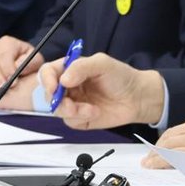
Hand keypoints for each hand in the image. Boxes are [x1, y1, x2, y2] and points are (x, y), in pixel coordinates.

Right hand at [40, 53, 163, 128]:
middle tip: (71, 104)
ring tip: (89, 109)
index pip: (48, 73)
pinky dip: (81, 118)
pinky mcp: (80, 118)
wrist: (138, 97)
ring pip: (57, 110)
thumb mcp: (103, 64)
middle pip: (48, 94)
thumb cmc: (122, 77)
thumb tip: (63, 80)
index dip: (46, 80)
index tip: (54, 88)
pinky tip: (95, 112)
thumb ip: (81, 67)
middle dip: (57, 100)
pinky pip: (70, 121)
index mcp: (70, 69)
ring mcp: (74, 103)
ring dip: (70, 111)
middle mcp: (69, 86)